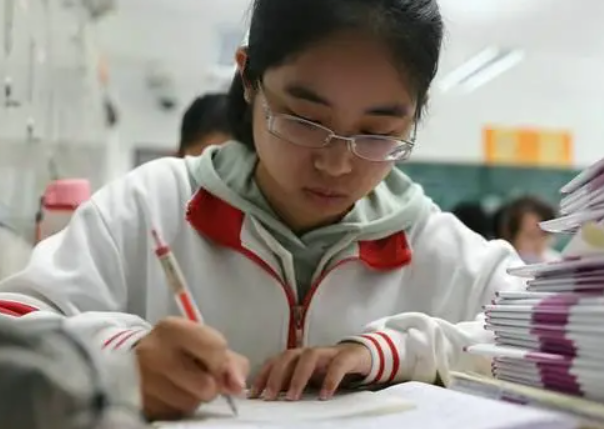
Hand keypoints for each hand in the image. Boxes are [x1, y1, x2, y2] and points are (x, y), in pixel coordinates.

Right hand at [135, 317, 248, 420]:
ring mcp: (144, 381)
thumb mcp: (204, 342)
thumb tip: (239, 386)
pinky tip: (171, 393)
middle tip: (199, 375)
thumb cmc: (178, 350)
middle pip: (206, 384)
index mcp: (171, 329)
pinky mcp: (142, 404)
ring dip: (195, 397)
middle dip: (211, 384)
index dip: (221, 361)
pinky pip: (176, 413)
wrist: (134, 363)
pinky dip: (179, 406)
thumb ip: (230, 361)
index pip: (215, 347)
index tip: (215, 362)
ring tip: (182, 383)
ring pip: (193, 403)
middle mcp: (153, 352)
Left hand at [250, 343, 370, 401]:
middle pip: (288, 356)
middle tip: (269, 397)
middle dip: (276, 376)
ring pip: (309, 357)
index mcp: (298, 357)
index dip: (263, 375)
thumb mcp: (308, 377)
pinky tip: (325, 396)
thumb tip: (267, 398)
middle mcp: (310, 352)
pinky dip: (330, 379)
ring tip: (292, 397)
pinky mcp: (347, 356)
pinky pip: (338, 365)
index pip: (275, 361)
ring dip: (298, 376)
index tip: (254, 394)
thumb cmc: (329, 369)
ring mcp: (328, 352)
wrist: (361, 356)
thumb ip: (290, 383)